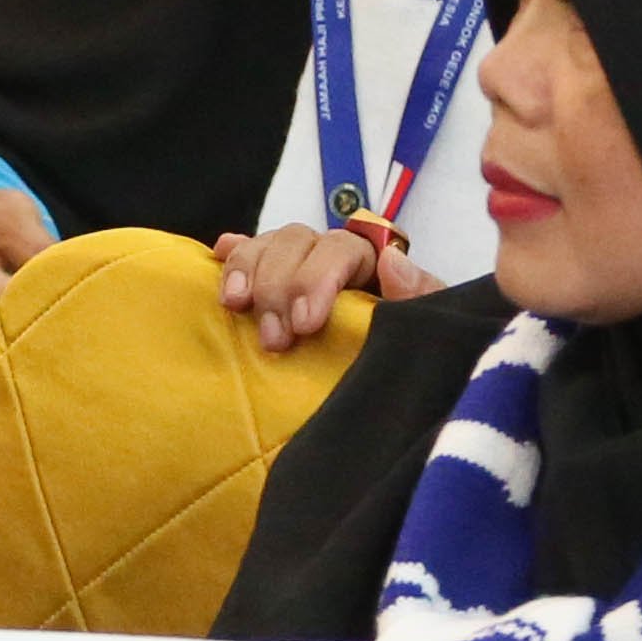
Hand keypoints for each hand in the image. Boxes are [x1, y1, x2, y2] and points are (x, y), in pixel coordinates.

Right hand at [213, 219, 422, 353]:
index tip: (306, 323)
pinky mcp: (269, 290)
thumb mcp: (423, 333)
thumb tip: (391, 261)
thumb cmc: (402, 359)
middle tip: (274, 340)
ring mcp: (296, 270)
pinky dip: (232, 256)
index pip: (343, 249)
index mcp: (370, 265)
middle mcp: (330, 259)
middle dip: (278, 286)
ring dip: (247, 271)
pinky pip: (246, 256)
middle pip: (297, 242)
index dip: (318, 278)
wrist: (381, 398)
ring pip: (268, 245)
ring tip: (235, 306)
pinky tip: (217, 255)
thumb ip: (419, 297)